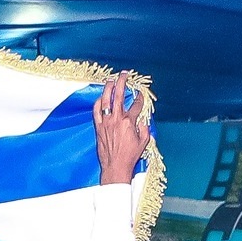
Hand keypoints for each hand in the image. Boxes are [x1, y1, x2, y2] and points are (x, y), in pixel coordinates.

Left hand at [94, 71, 148, 185]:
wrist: (115, 166)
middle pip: (119, 95)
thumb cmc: (130, 156)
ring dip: (108, 88)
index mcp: (129, 122)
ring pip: (106, 100)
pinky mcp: (98, 127)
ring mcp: (106, 122)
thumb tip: (142, 121)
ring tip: (111, 80)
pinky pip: (96, 111)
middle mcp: (116, 119)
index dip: (139, 98)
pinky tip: (101, 97)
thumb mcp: (144, 142)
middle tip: (124, 74)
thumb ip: (144, 129)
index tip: (140, 94)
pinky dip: (98, 102)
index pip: (136, 105)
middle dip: (122, 82)